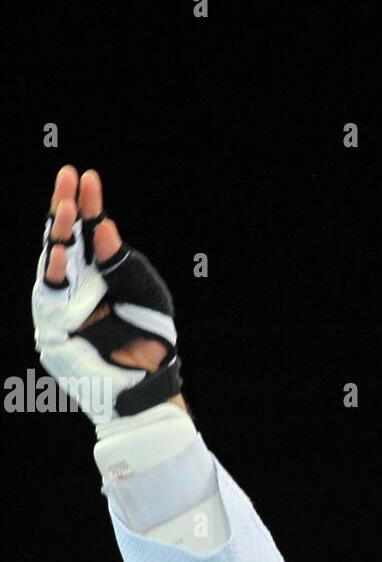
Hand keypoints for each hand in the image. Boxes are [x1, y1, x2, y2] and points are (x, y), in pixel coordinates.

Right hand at [32, 165, 181, 421]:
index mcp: (98, 274)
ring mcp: (61, 307)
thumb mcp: (144, 292)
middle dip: (64, 209)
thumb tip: (104, 226)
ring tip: (65, 207)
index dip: (86, 205)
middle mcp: (75, 286)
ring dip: (58, 234)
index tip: (87, 177)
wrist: (147, 384)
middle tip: (67, 177)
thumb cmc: (150, 338)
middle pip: (64, 240)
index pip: (87, 232)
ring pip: (52, 264)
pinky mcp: (53, 330)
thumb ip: (123, 262)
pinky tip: (62, 250)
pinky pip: (51, 297)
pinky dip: (55, 272)